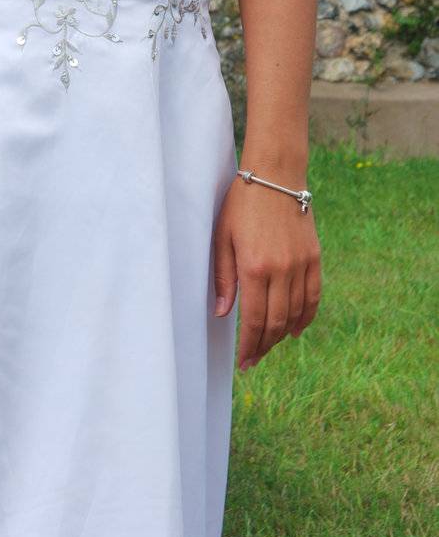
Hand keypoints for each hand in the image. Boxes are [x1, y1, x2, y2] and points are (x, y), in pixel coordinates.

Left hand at [212, 172, 321, 370]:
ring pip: (295, 313)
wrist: (274, 175)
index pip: (254, 319)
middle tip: (254, 359)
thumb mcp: (222, 236)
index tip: (244, 361)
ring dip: (282, 334)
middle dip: (264, 345)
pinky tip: (295, 329)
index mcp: (254, 267)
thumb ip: (224, 277)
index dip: (250, 345)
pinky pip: (313, 296)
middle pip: (276, 322)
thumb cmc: (241, 203)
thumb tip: (223, 314)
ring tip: (269, 345)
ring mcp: (300, 264)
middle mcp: (281, 270)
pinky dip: (306, 317)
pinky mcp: (314, 257)